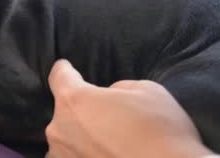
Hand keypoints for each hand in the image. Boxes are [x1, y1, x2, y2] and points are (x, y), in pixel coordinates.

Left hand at [45, 59, 219, 157]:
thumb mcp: (146, 91)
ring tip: (111, 143)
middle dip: (83, 111)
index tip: (66, 69)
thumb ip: (119, 88)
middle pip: (65, 111)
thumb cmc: (160, 133)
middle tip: (110, 118)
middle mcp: (59, 129)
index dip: (65, 71)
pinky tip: (108, 155)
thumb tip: (110, 98)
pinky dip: (86, 156)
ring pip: (68, 139)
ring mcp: (63, 156)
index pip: (59, 76)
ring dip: (83, 138)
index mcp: (73, 100)